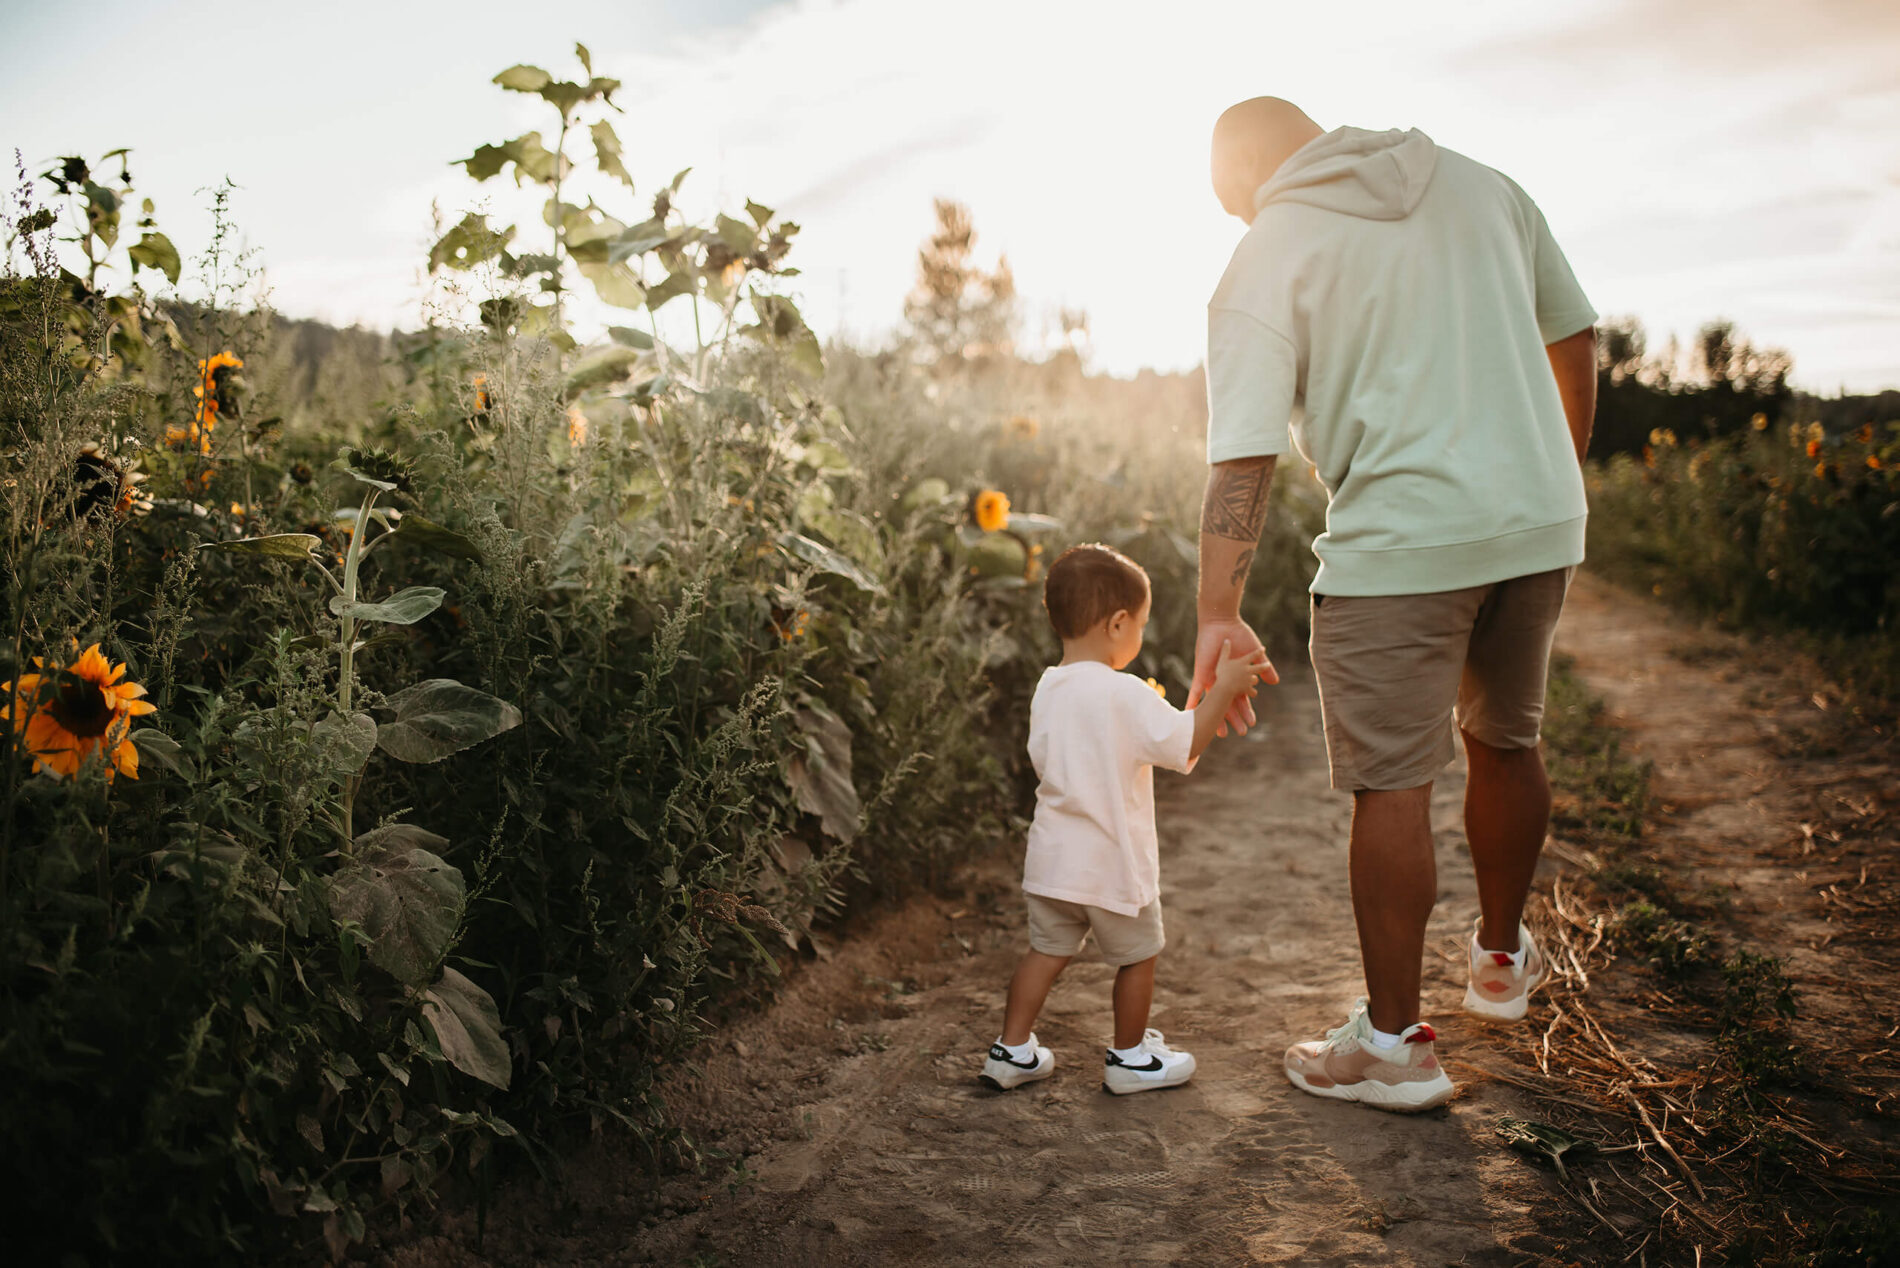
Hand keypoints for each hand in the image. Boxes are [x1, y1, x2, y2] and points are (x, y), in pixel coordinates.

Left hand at [1187, 617, 1277, 736]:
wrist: (1223, 624)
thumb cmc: (1240, 636)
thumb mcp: (1255, 655)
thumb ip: (1264, 668)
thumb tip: (1275, 682)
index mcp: (1236, 679)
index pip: (1242, 699)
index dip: (1246, 711)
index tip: (1252, 723)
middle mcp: (1223, 681)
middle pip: (1229, 705)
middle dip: (1235, 719)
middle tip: (1241, 732)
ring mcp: (1211, 679)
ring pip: (1213, 701)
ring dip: (1217, 716)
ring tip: (1222, 732)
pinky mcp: (1201, 673)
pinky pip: (1194, 689)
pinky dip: (1193, 700)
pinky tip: (1190, 713)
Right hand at [1215, 638, 1271, 697]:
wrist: (1225, 688)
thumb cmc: (1222, 673)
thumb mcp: (1222, 660)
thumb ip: (1225, 650)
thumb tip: (1226, 640)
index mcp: (1243, 663)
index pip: (1253, 655)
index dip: (1259, 651)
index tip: (1263, 649)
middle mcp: (1248, 671)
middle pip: (1260, 668)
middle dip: (1265, 666)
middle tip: (1268, 664)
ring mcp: (1249, 681)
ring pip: (1255, 680)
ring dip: (1254, 680)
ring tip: (1253, 680)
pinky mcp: (1248, 689)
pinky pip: (1253, 692)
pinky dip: (1252, 692)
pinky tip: (1251, 692)